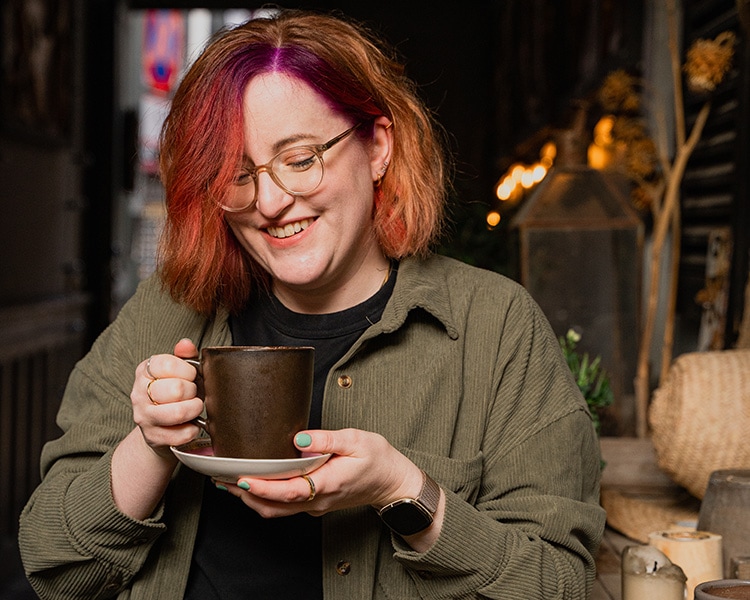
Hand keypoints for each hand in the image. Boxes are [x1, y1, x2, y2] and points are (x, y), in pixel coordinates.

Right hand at [131, 338, 203, 457]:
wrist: (160, 427)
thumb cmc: (174, 394)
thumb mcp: (179, 370)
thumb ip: (184, 355)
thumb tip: (186, 344)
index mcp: (144, 371)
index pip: (167, 364)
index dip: (188, 370)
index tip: (191, 376)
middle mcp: (138, 393)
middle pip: (176, 389)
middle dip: (193, 391)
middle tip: (193, 394)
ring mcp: (143, 416)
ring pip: (178, 412)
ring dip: (194, 409)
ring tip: (195, 408)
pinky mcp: (152, 437)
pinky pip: (182, 434)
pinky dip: (193, 429)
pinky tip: (191, 424)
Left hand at [219, 428, 424, 517]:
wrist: (393, 483)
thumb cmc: (378, 460)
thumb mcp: (357, 440)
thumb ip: (327, 438)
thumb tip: (298, 437)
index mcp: (328, 483)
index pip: (289, 491)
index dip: (263, 487)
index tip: (243, 478)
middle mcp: (318, 500)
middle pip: (274, 506)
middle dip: (246, 494)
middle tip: (222, 477)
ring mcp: (316, 505)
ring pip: (277, 510)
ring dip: (252, 498)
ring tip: (229, 481)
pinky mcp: (315, 502)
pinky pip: (284, 506)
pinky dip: (265, 497)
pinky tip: (255, 483)